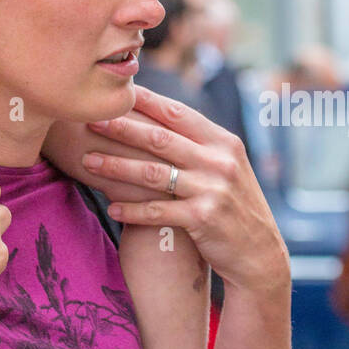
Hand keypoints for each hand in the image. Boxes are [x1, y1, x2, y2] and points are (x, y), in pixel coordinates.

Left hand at [80, 85, 289, 295]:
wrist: (260, 255)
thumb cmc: (234, 207)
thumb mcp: (227, 167)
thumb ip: (199, 144)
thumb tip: (161, 116)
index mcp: (223, 142)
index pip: (178, 113)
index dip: (145, 101)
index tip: (117, 93)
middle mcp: (219, 161)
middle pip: (160, 139)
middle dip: (122, 128)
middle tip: (91, 121)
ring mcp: (212, 189)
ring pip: (153, 173)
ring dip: (116, 166)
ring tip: (88, 162)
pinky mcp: (203, 218)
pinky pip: (157, 210)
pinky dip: (131, 210)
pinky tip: (111, 208)